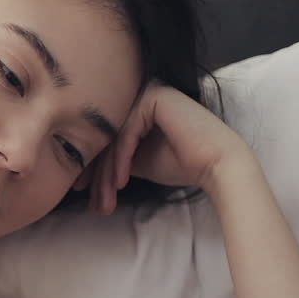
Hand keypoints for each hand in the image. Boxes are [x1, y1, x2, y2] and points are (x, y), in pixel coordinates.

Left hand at [89, 81, 250, 213]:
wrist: (216, 166)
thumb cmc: (181, 164)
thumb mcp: (138, 160)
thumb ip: (115, 157)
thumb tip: (84, 168)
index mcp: (135, 107)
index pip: (106, 138)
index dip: (92, 168)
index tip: (82, 193)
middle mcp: (139, 95)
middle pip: (107, 138)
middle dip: (97, 176)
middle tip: (93, 204)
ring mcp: (147, 92)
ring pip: (113, 138)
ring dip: (107, 175)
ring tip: (106, 201)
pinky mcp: (154, 97)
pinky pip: (126, 134)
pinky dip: (120, 161)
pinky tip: (120, 183)